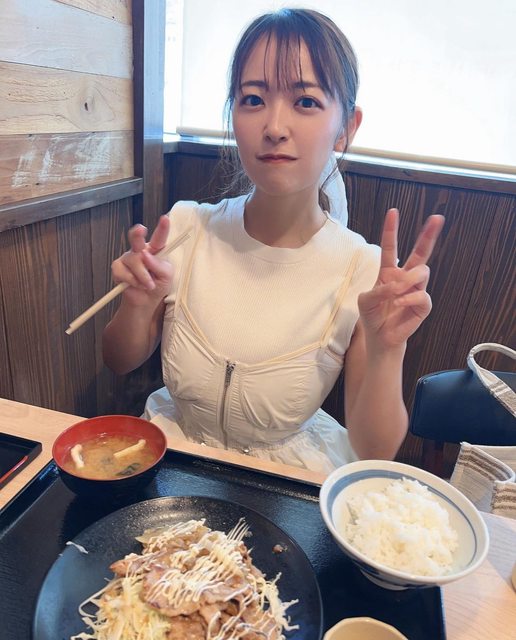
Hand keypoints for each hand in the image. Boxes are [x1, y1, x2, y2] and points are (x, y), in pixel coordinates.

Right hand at [111, 215, 173, 305]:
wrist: (145, 300)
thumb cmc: (158, 284)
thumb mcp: (167, 276)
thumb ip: (159, 265)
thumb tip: (146, 255)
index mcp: (155, 250)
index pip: (159, 237)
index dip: (162, 228)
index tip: (165, 218)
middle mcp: (140, 251)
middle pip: (136, 237)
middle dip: (138, 234)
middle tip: (141, 230)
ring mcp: (128, 258)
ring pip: (134, 261)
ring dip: (143, 276)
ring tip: (149, 285)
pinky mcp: (118, 267)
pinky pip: (123, 272)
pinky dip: (132, 281)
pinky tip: (136, 285)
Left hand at [358, 208, 444, 351]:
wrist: (380, 337)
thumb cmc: (372, 315)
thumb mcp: (366, 300)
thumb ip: (377, 290)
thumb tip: (396, 287)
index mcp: (389, 271)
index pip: (390, 247)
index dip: (391, 230)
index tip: (393, 212)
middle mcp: (405, 277)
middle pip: (421, 252)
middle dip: (428, 234)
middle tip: (437, 218)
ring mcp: (416, 290)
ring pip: (421, 272)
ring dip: (407, 280)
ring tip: (395, 292)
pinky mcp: (423, 305)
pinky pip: (421, 295)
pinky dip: (408, 298)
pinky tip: (398, 304)